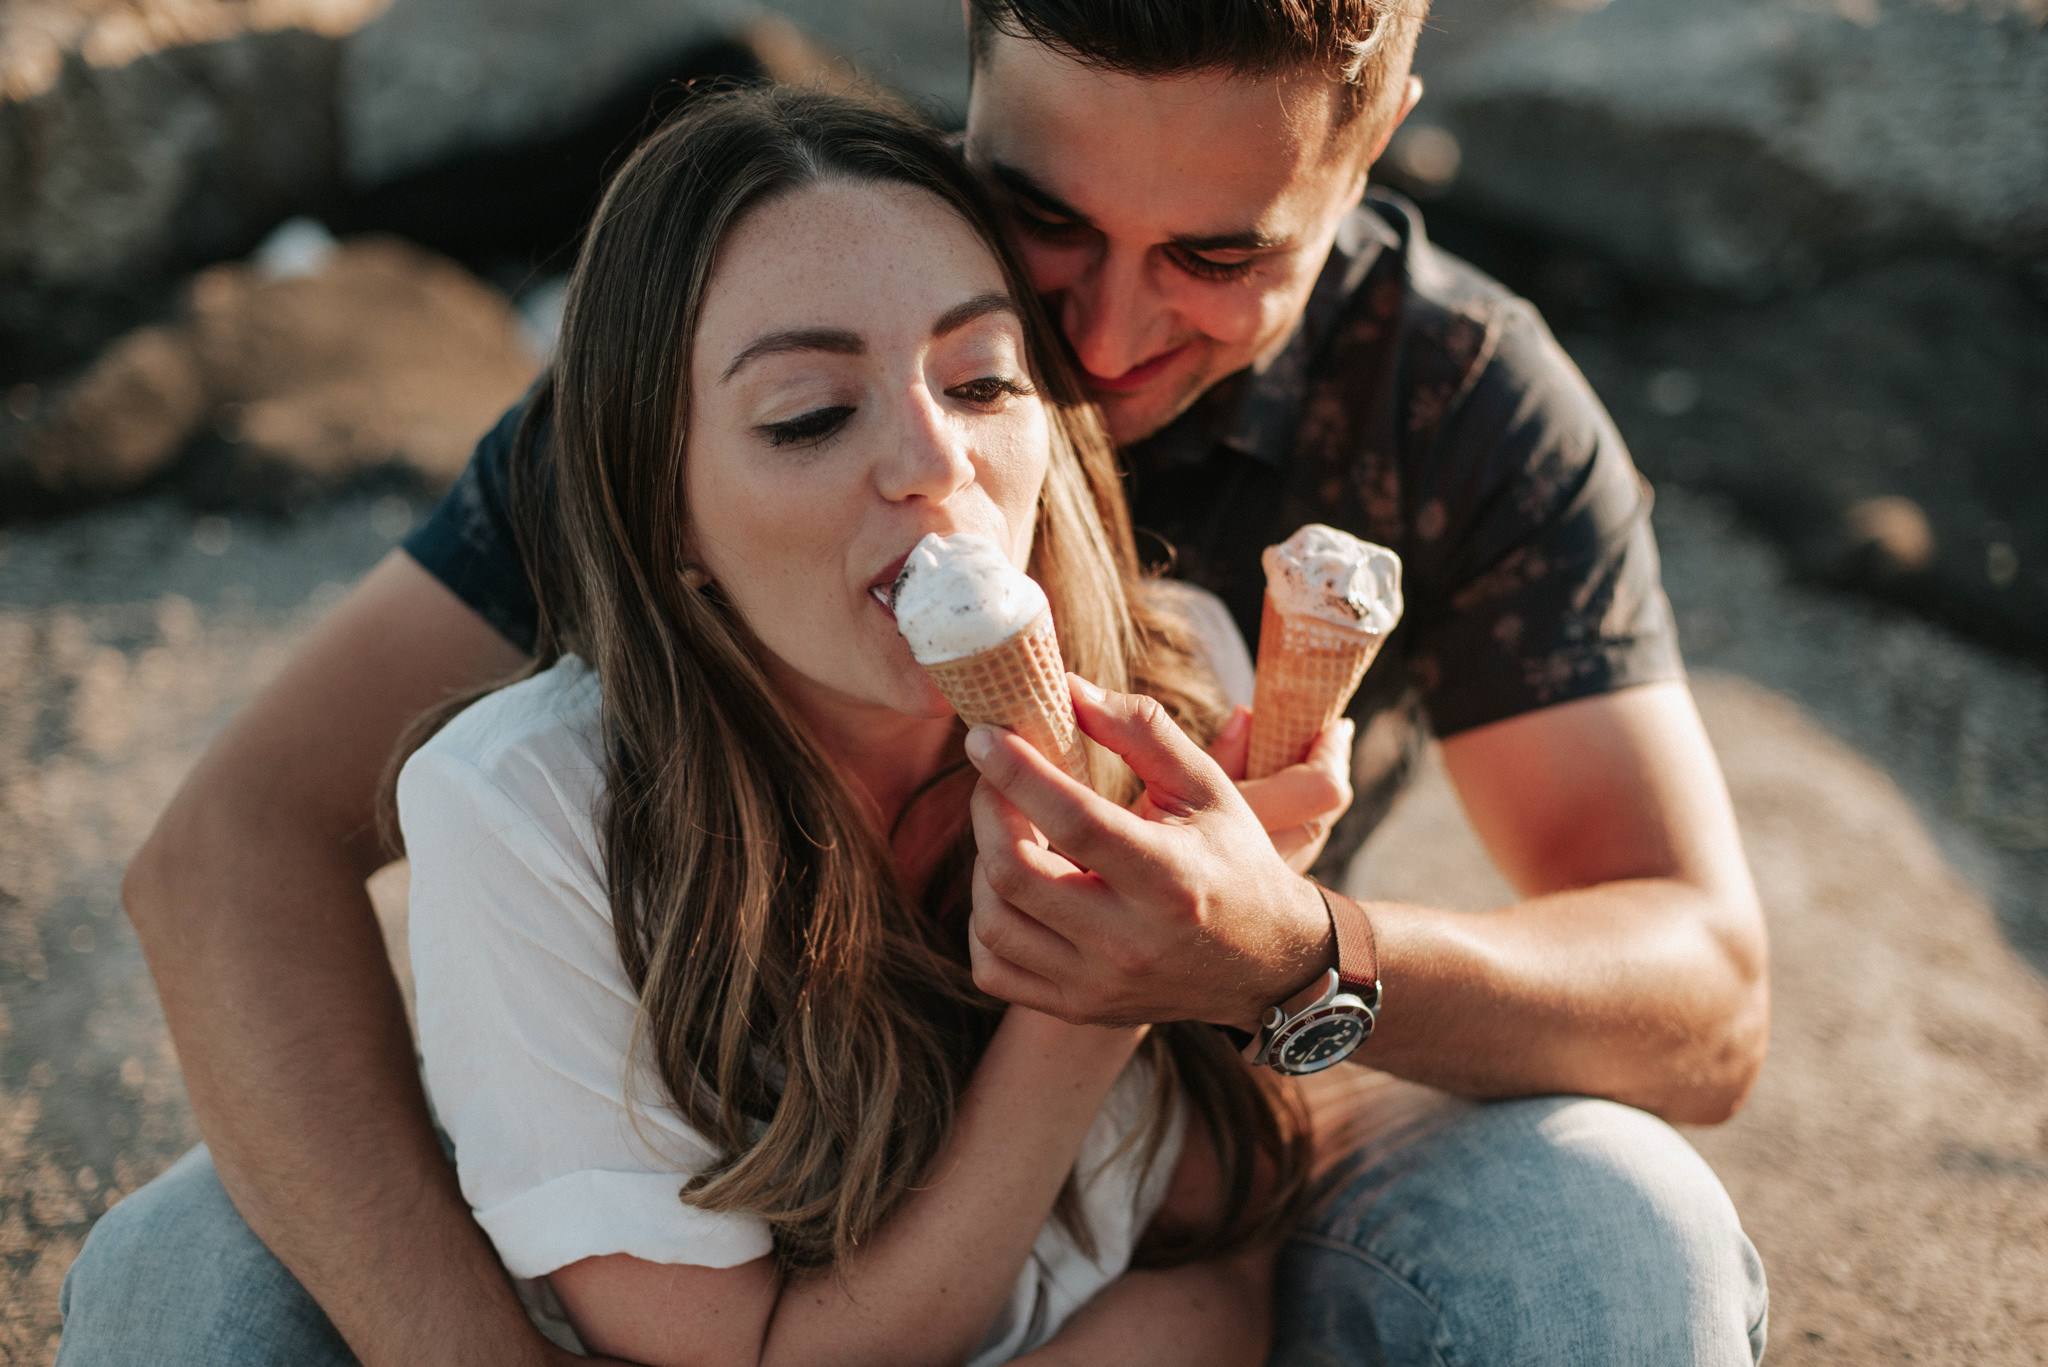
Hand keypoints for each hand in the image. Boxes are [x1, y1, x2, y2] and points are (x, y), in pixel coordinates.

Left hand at [964, 678, 1337, 1030]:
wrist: (1267, 964)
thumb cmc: (1235, 861)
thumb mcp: (1207, 785)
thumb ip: (1140, 730)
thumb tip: (1067, 687)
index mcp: (1170, 878)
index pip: (1075, 821)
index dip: (1018, 773)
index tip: (984, 734)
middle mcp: (1130, 940)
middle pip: (1015, 872)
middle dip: (987, 810)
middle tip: (993, 775)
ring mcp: (1100, 984)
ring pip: (993, 922)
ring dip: (984, 864)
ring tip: (1009, 829)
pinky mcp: (1078, 1008)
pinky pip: (994, 968)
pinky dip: (986, 922)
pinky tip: (1010, 888)